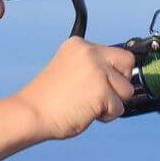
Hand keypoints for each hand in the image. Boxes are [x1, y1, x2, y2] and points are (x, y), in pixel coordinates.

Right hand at [11, 37, 136, 139]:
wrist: (31, 113)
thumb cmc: (47, 99)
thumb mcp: (69, 68)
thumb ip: (91, 67)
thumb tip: (118, 75)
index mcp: (79, 45)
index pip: (115, 53)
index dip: (112, 72)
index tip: (100, 83)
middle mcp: (90, 52)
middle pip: (128, 64)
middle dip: (120, 82)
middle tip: (99, 94)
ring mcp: (97, 71)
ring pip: (126, 90)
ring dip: (113, 102)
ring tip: (88, 105)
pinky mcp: (101, 91)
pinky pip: (119, 108)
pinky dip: (106, 116)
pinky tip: (86, 112)